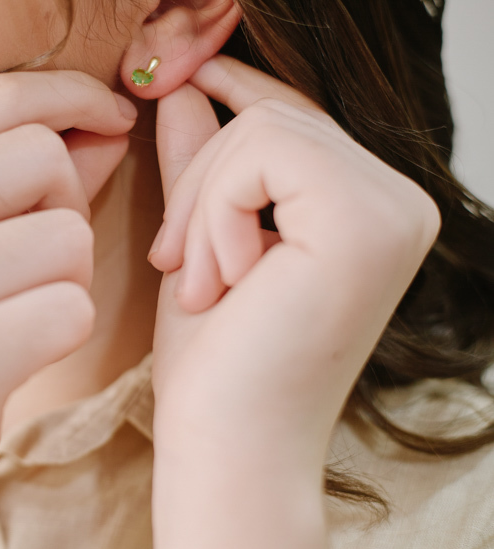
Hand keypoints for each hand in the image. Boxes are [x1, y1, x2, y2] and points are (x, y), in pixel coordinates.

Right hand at [0, 72, 134, 548]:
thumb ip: (15, 183)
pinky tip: (13, 362)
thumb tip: (102, 127)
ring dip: (65, 282)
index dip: (67, 97)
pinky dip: (62, 334)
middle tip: (25, 271)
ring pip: (68, 237)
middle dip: (64, 211)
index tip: (110, 117)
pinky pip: (72, 307)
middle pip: (42, 158)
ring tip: (9, 322)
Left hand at [147, 55, 439, 548]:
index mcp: (371, 213)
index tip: (187, 76)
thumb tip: (187, 88)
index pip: (300, 123)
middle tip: (173, 262)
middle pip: (276, 120)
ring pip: (264, 131)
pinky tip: (217, 284)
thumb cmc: (216, 366)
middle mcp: (400, 204)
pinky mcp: (363, 220)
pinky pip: (261, 155)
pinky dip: (215, 215)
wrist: (228, 447)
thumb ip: (205, 166)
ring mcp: (393, 210)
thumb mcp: (203, 245)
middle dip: (201, 184)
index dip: (241, 94)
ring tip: (196, 284)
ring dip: (202, 208)